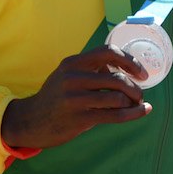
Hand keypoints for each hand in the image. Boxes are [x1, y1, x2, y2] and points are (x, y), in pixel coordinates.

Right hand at [1, 45, 151, 149]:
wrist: (29, 121)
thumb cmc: (57, 97)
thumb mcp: (68, 75)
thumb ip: (93, 69)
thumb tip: (126, 68)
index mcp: (73, 63)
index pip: (108, 52)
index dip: (129, 61)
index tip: (141, 73)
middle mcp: (72, 78)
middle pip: (117, 79)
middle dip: (135, 88)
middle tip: (139, 94)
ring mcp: (74, 99)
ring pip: (118, 98)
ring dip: (134, 102)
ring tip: (137, 104)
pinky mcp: (78, 119)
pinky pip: (114, 115)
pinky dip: (133, 114)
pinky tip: (142, 112)